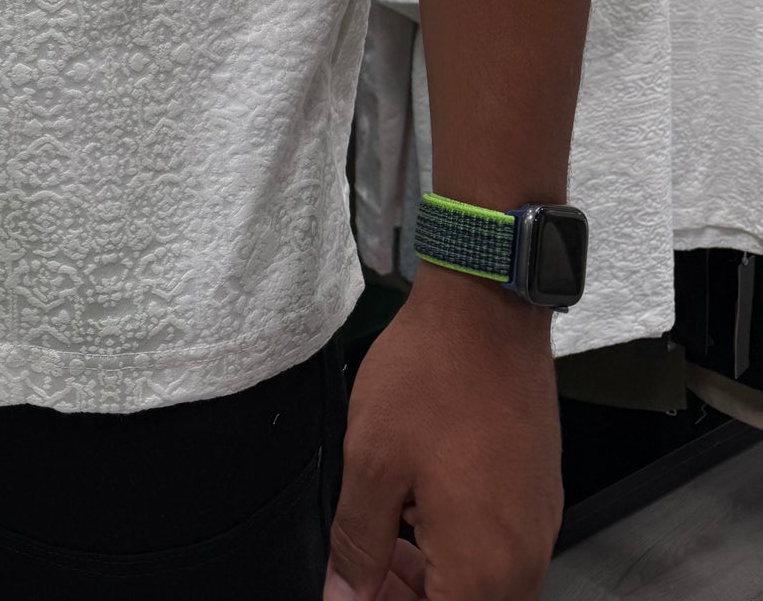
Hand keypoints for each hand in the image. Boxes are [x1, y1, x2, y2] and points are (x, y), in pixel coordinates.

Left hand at [324, 263, 562, 599]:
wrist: (487, 309)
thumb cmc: (431, 376)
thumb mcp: (371, 463)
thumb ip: (357, 544)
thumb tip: (342, 596)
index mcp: (485, 568)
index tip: (349, 594)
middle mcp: (524, 558)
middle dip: (406, 598)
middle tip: (358, 572)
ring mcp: (538, 525)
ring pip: (481, 584)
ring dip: (430, 579)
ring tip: (379, 545)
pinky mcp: (537, 493)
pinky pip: (497, 548)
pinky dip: (455, 548)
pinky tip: (415, 513)